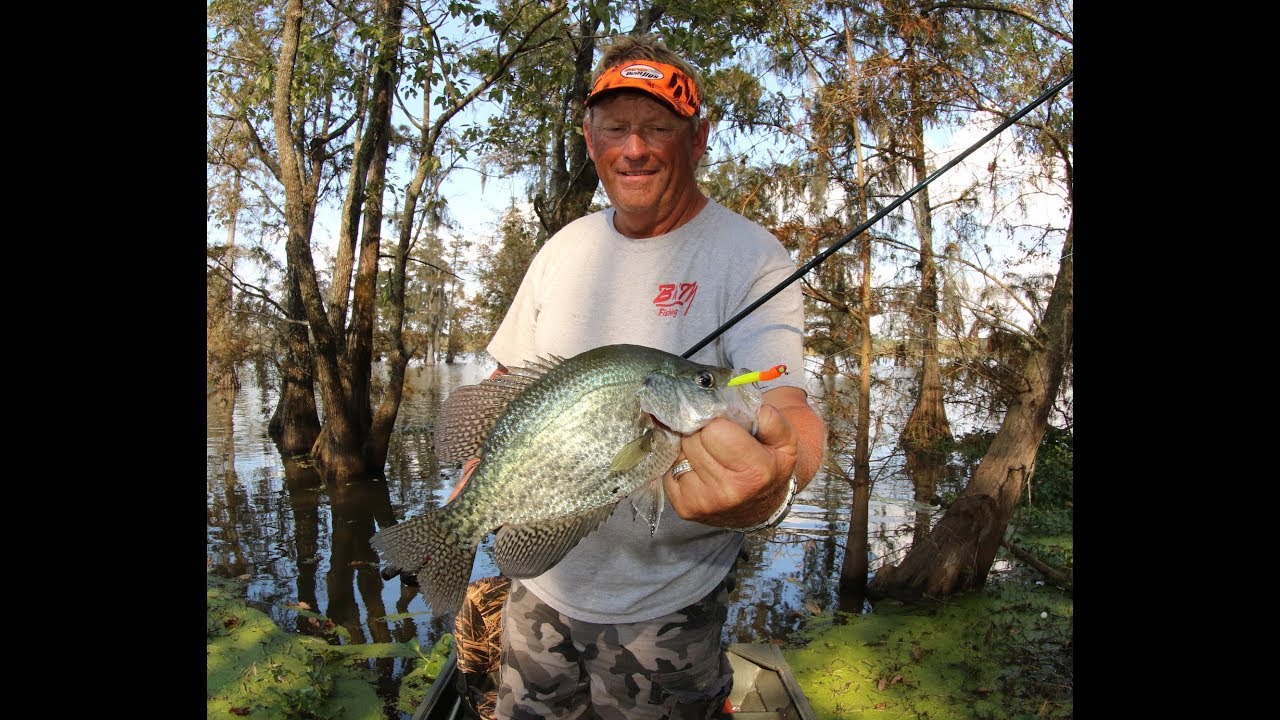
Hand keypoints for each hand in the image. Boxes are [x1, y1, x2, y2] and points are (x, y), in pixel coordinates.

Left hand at [663, 401, 798, 527]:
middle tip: (713, 435)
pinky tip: (696, 465)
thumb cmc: (769, 467)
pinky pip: (669, 469)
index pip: (713, 430)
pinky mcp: (684, 508)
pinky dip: (680, 462)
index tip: (723, 423)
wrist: (758, 509)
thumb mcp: (783, 441)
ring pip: (678, 453)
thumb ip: (768, 419)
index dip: (716, 421)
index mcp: (755, 472)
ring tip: (706, 451)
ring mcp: (702, 502)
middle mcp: (727, 491)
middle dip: (700, 431)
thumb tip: (737, 405)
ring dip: (688, 447)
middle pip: (692, 439)